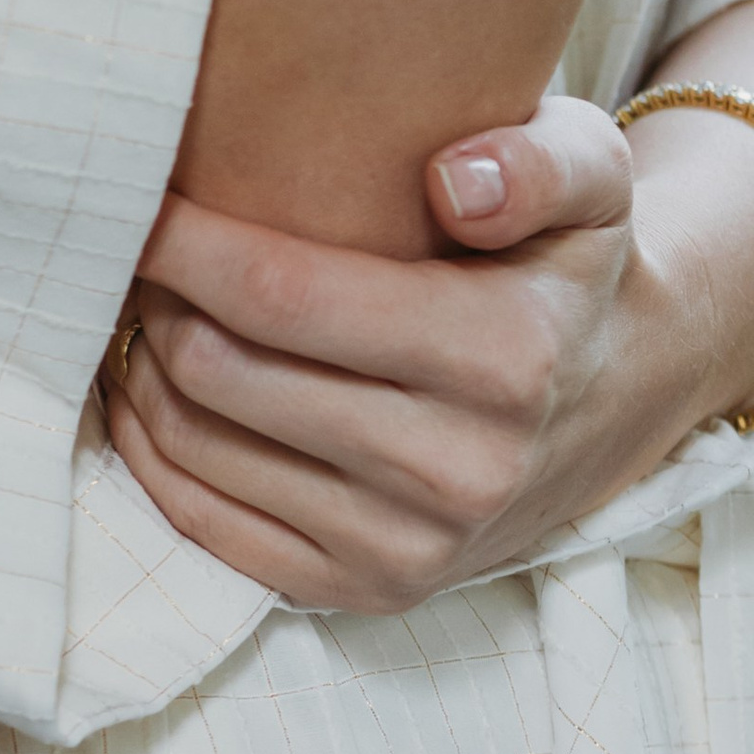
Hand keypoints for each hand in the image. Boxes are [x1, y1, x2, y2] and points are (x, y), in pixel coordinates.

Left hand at [106, 98, 746, 613]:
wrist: (618, 392)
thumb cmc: (570, 257)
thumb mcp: (592, 172)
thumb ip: (537, 162)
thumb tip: (453, 182)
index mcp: (503, 356)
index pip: (285, 297)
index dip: (188, 243)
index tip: (143, 193)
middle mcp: (459, 468)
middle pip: (227, 375)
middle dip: (155, 300)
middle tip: (135, 243)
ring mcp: (411, 546)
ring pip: (205, 453)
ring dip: (144, 372)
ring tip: (139, 304)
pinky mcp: (369, 592)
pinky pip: (211, 530)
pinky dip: (156, 455)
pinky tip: (149, 386)